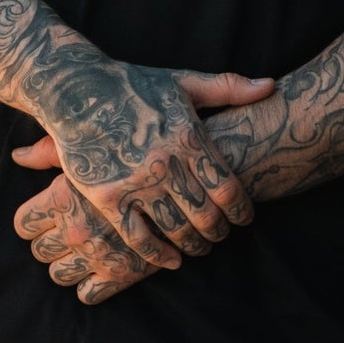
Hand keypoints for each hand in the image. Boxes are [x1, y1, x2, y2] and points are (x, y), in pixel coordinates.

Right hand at [12, 69, 272, 304]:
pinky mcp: (107, 197)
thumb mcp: (182, 81)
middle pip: (204, 212)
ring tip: (201, 248)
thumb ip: (228, 87)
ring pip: (175, 228)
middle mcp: (164, 163)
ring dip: (194, 245)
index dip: (241, 209)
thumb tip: (270, 86)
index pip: (226, 186)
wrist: (73, 90)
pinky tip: (172, 261)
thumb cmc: (132, 84)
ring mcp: (135, 183)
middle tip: (222, 236)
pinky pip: (138, 237)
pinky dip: (158, 255)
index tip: (244, 218)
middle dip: (218, 231)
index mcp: (187, 136)